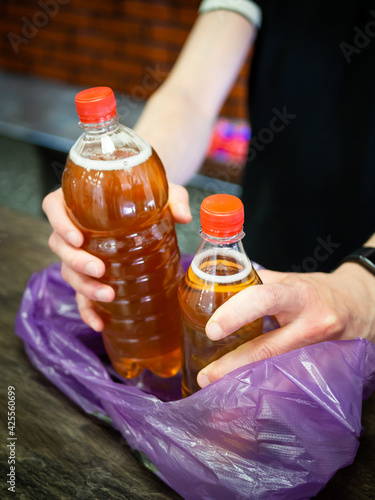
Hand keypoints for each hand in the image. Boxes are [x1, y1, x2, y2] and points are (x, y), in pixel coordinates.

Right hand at [42, 183, 191, 330]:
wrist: (150, 211)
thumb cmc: (148, 197)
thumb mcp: (163, 193)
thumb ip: (174, 200)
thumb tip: (184, 217)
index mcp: (80, 201)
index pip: (53, 207)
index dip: (59, 223)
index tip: (77, 238)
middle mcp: (74, 227)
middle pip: (59, 245)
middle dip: (76, 261)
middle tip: (99, 269)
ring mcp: (80, 254)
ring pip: (68, 271)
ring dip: (84, 286)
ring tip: (108, 295)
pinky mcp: (91, 275)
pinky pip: (81, 295)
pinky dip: (88, 311)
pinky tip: (100, 323)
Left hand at [197, 263, 374, 388]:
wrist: (361, 306)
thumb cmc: (318, 291)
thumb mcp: (290, 280)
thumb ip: (257, 284)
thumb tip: (220, 290)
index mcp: (298, 295)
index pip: (264, 299)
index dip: (235, 314)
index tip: (212, 330)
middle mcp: (312, 325)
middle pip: (268, 349)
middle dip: (233, 366)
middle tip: (206, 377)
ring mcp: (321, 352)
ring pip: (279, 372)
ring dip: (247, 383)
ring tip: (220, 389)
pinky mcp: (325, 370)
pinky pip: (293, 382)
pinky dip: (269, 389)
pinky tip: (250, 394)